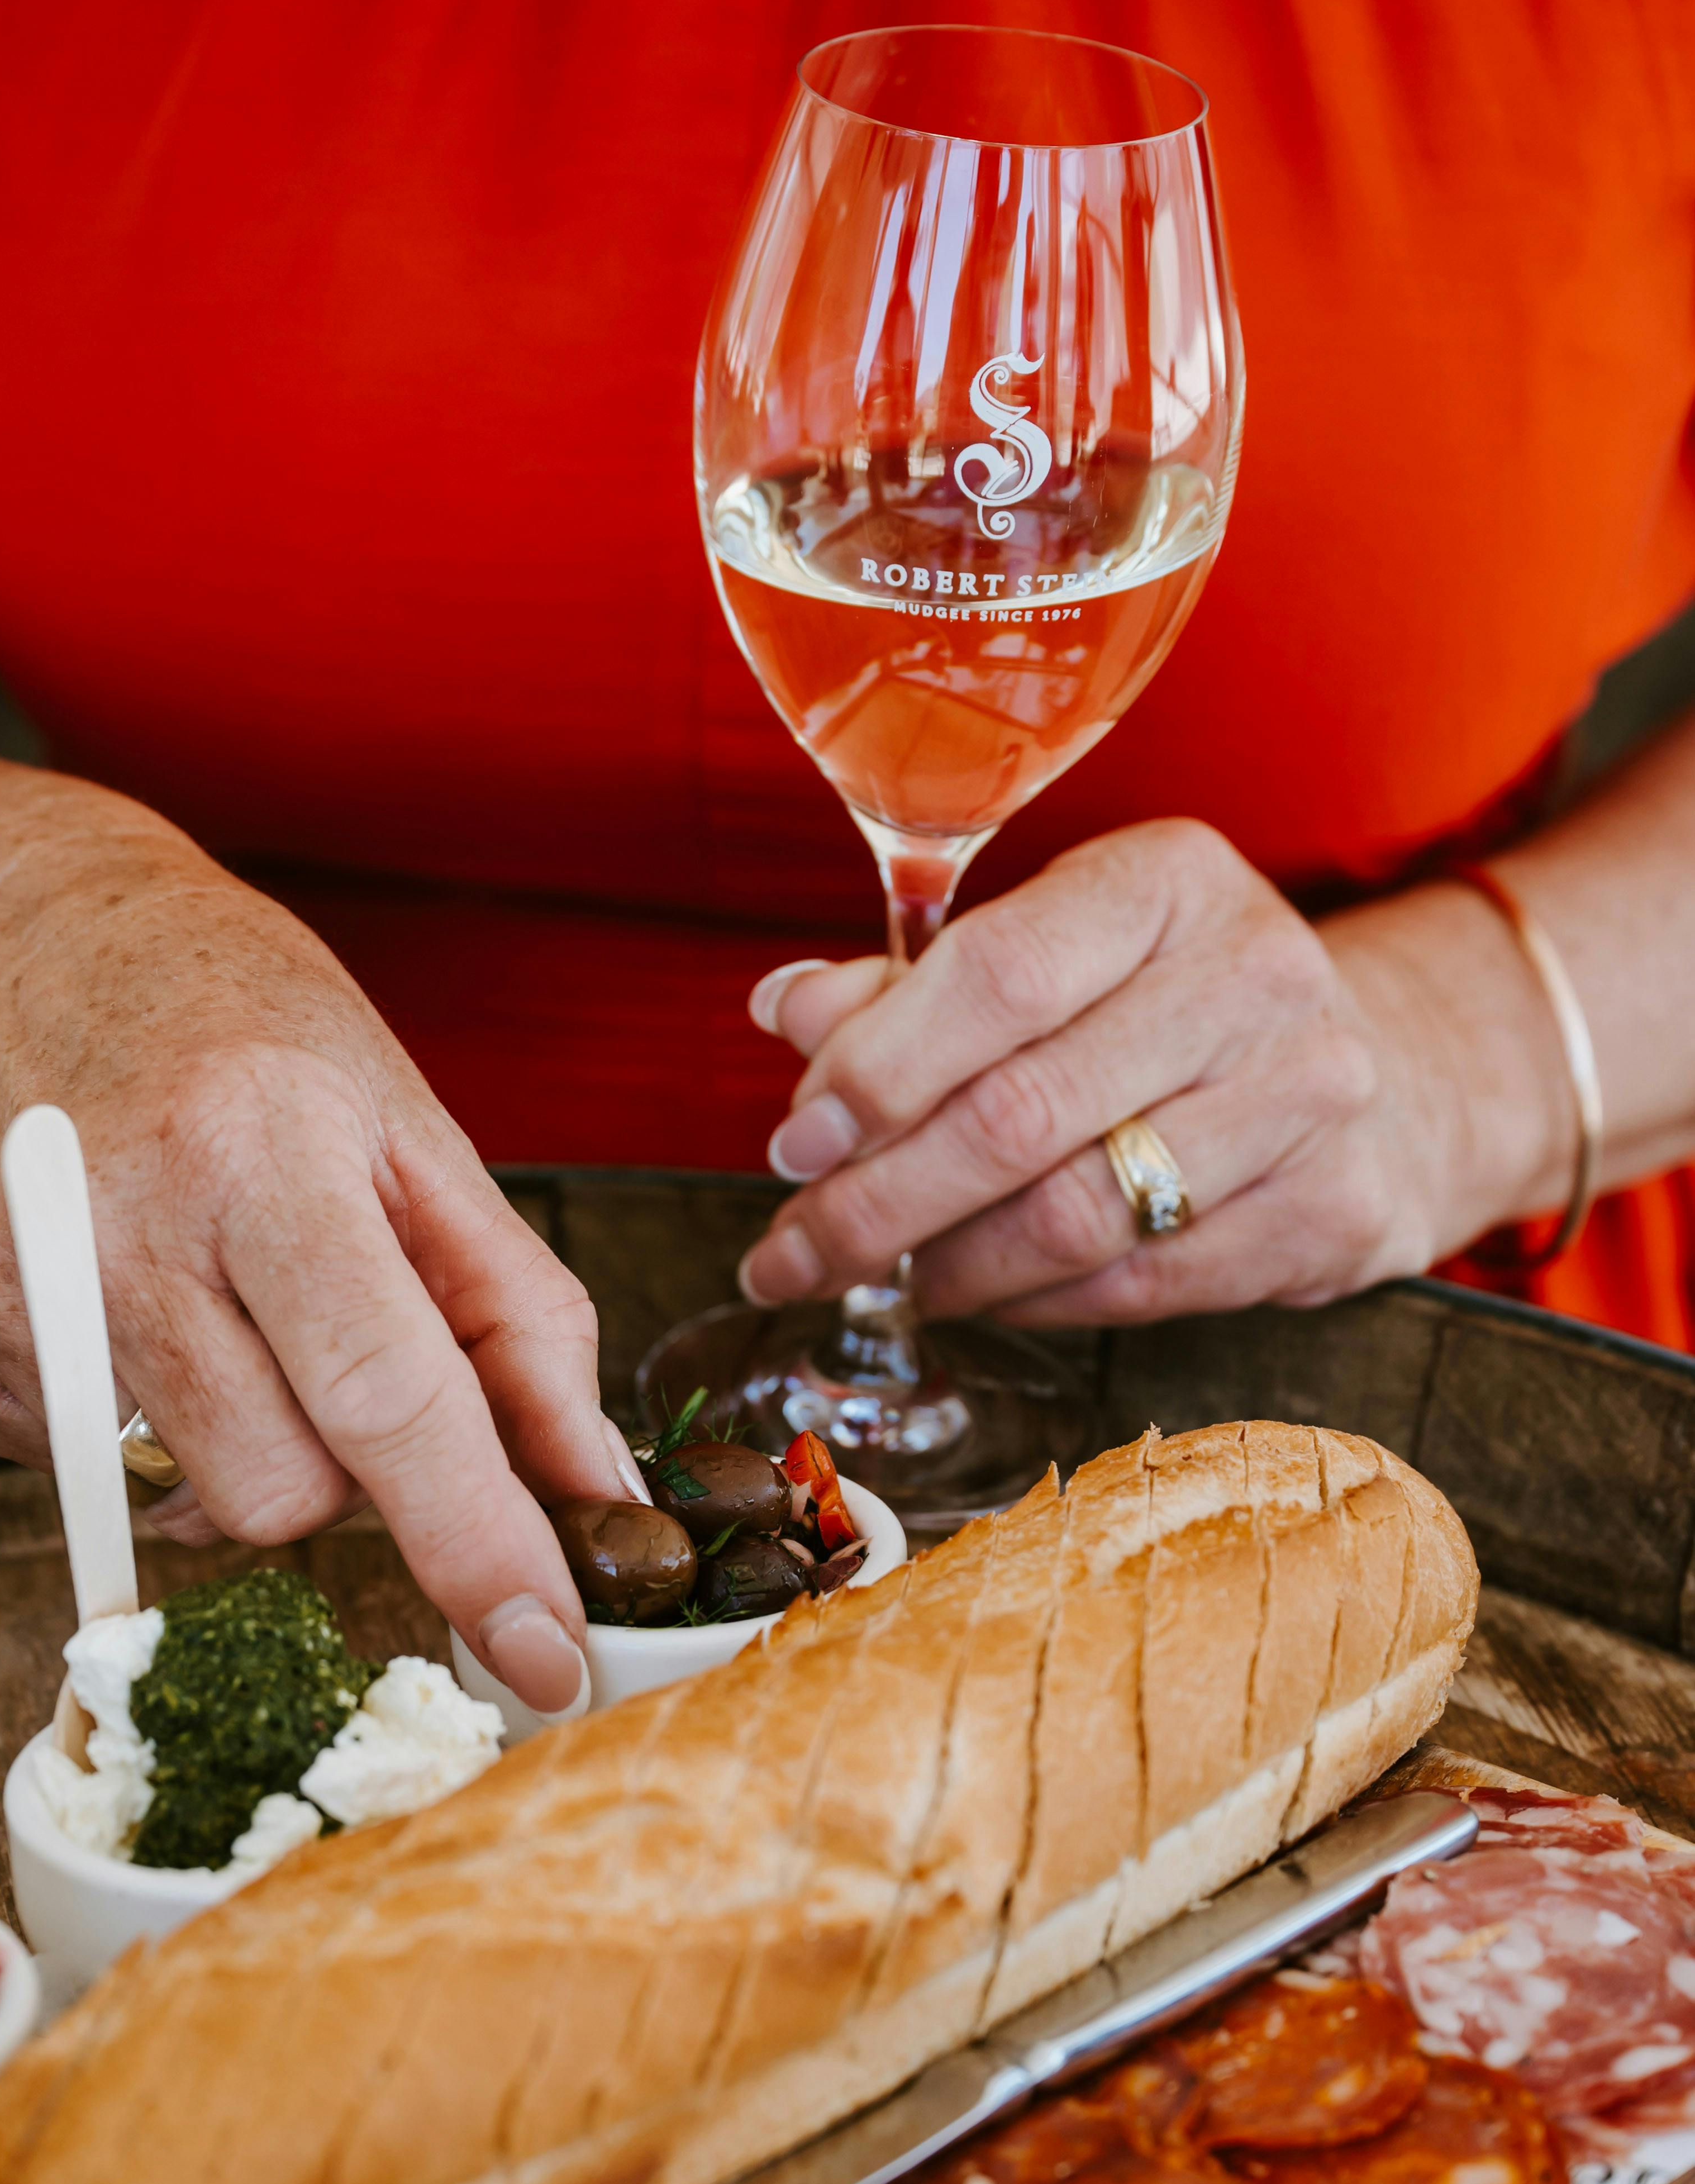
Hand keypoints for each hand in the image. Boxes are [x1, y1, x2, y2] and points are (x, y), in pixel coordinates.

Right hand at [0, 818, 632, 1709]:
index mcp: (259, 1145)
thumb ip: (521, 1322)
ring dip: (238, 1447)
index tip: (543, 1655)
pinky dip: (126, 1426)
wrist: (6, 940)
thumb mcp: (410, 1132)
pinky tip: (111, 1304)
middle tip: (315, 1341)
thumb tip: (596, 1497)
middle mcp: (109, 1217)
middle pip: (279, 1493)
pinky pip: (75, 1480)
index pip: (384, 1394)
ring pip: (183, 1507)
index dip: (473, 1541)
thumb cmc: (238, 1033)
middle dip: (340, 1467)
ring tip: (212, 1308)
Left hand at [737, 822, 1569, 1325]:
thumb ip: (919, 987)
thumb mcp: (1058, 957)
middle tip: (789, 1257)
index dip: (877, 1071)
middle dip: (876, 1203)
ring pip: (1073, 1217)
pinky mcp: (1334, 1206)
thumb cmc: (1174, 1009)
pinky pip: (1139, 1285)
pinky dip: (1034, 1303)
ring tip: (886, 1277)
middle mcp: (1252, 973)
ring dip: (948, 1267)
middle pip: (1017, 1116)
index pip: (996, 974)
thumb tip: (787, 1011)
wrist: (1396, 1070)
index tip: (791, 1143)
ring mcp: (1310, 1094)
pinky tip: (982, 1294)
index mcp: (1167, 880)